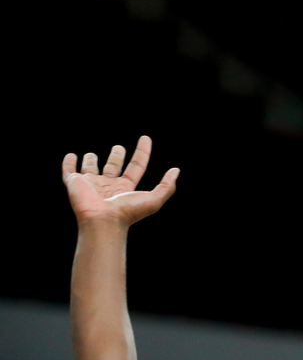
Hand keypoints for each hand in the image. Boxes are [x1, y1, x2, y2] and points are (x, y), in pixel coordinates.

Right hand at [62, 136, 178, 227]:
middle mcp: (109, 186)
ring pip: (91, 169)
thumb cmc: (127, 212)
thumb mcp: (154, 199)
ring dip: (92, 160)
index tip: (145, 138)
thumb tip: (176, 170)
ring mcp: (91, 184)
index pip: (136, 166)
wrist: (102, 221)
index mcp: (126, 188)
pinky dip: (69, 163)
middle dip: (116, 156)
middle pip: (113, 167)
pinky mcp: (75, 183)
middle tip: (119, 147)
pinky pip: (69, 171)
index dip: (142, 152)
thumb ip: (167, 186)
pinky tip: (71, 156)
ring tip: (91, 154)